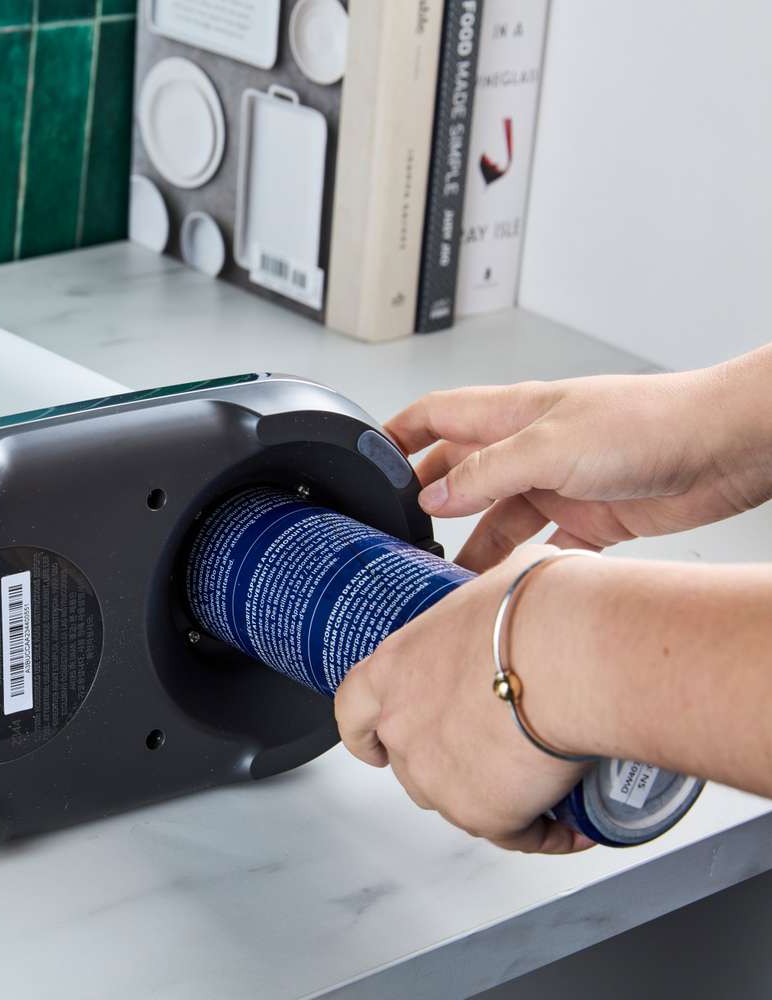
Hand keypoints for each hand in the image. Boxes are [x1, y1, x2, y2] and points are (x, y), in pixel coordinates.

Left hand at [334, 545, 595, 853]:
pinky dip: (543, 830)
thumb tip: (519, 594)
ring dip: (496, 797)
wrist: (573, 656)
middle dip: (451, 765)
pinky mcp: (480, 812)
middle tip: (500, 753)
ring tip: (545, 782)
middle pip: (413, 762)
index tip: (370, 748)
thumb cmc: (542, 613)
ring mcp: (434, 773)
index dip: (361, 733)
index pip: (353, 708)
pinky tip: (572, 823)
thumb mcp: (503, 583)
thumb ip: (492, 606)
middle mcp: (403, 723)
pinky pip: (514, 832)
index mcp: (397, 665)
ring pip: (460, 800)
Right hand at [385, 360, 771, 570]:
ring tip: (446, 576)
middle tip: (399, 536)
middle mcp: (530, 448)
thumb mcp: (548, 447)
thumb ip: (485, 474)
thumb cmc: (648, 423)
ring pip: (498, 519)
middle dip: (427, 502)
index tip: (365, 463)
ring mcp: (560, 483)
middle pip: (460, 473)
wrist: (726, 447)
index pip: (435, 416)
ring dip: (473, 546)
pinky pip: (543, 549)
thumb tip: (433, 498)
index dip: (396, 436)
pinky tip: (507, 587)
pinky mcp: (593, 517)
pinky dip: (523, 568)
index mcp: (512, 415)